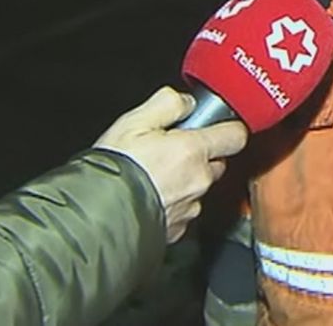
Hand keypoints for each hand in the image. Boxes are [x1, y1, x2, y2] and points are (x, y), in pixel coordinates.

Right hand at [94, 86, 247, 242]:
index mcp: (193, 150)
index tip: (217, 125)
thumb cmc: (114, 169)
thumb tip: (186, 103)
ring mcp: (191, 208)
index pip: (236, 135)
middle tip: (171, 150)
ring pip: (200, 187)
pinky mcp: (179, 229)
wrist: (97, 217)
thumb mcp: (135, 121)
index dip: (228, 127)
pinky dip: (174, 203)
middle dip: (202, 155)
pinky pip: (186, 210)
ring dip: (186, 180)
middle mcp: (199, 180)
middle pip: (218, 162)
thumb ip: (168, 103)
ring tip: (155, 175)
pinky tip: (151, 197)